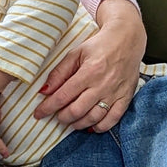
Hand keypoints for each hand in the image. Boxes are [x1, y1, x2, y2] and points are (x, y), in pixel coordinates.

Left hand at [35, 0, 146, 131]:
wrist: (127, 39)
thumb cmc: (99, 45)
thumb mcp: (76, 53)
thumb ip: (59, 72)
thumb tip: (44, 91)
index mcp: (89, 72)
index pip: (63, 96)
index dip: (48, 108)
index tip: (38, 114)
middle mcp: (102, 85)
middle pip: (77, 111)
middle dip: (62, 117)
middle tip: (57, 116)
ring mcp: (115, 93)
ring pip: (93, 118)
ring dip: (78, 124)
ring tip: (71, 121)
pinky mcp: (126, 97)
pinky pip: (113, 119)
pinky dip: (100, 127)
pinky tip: (91, 126)